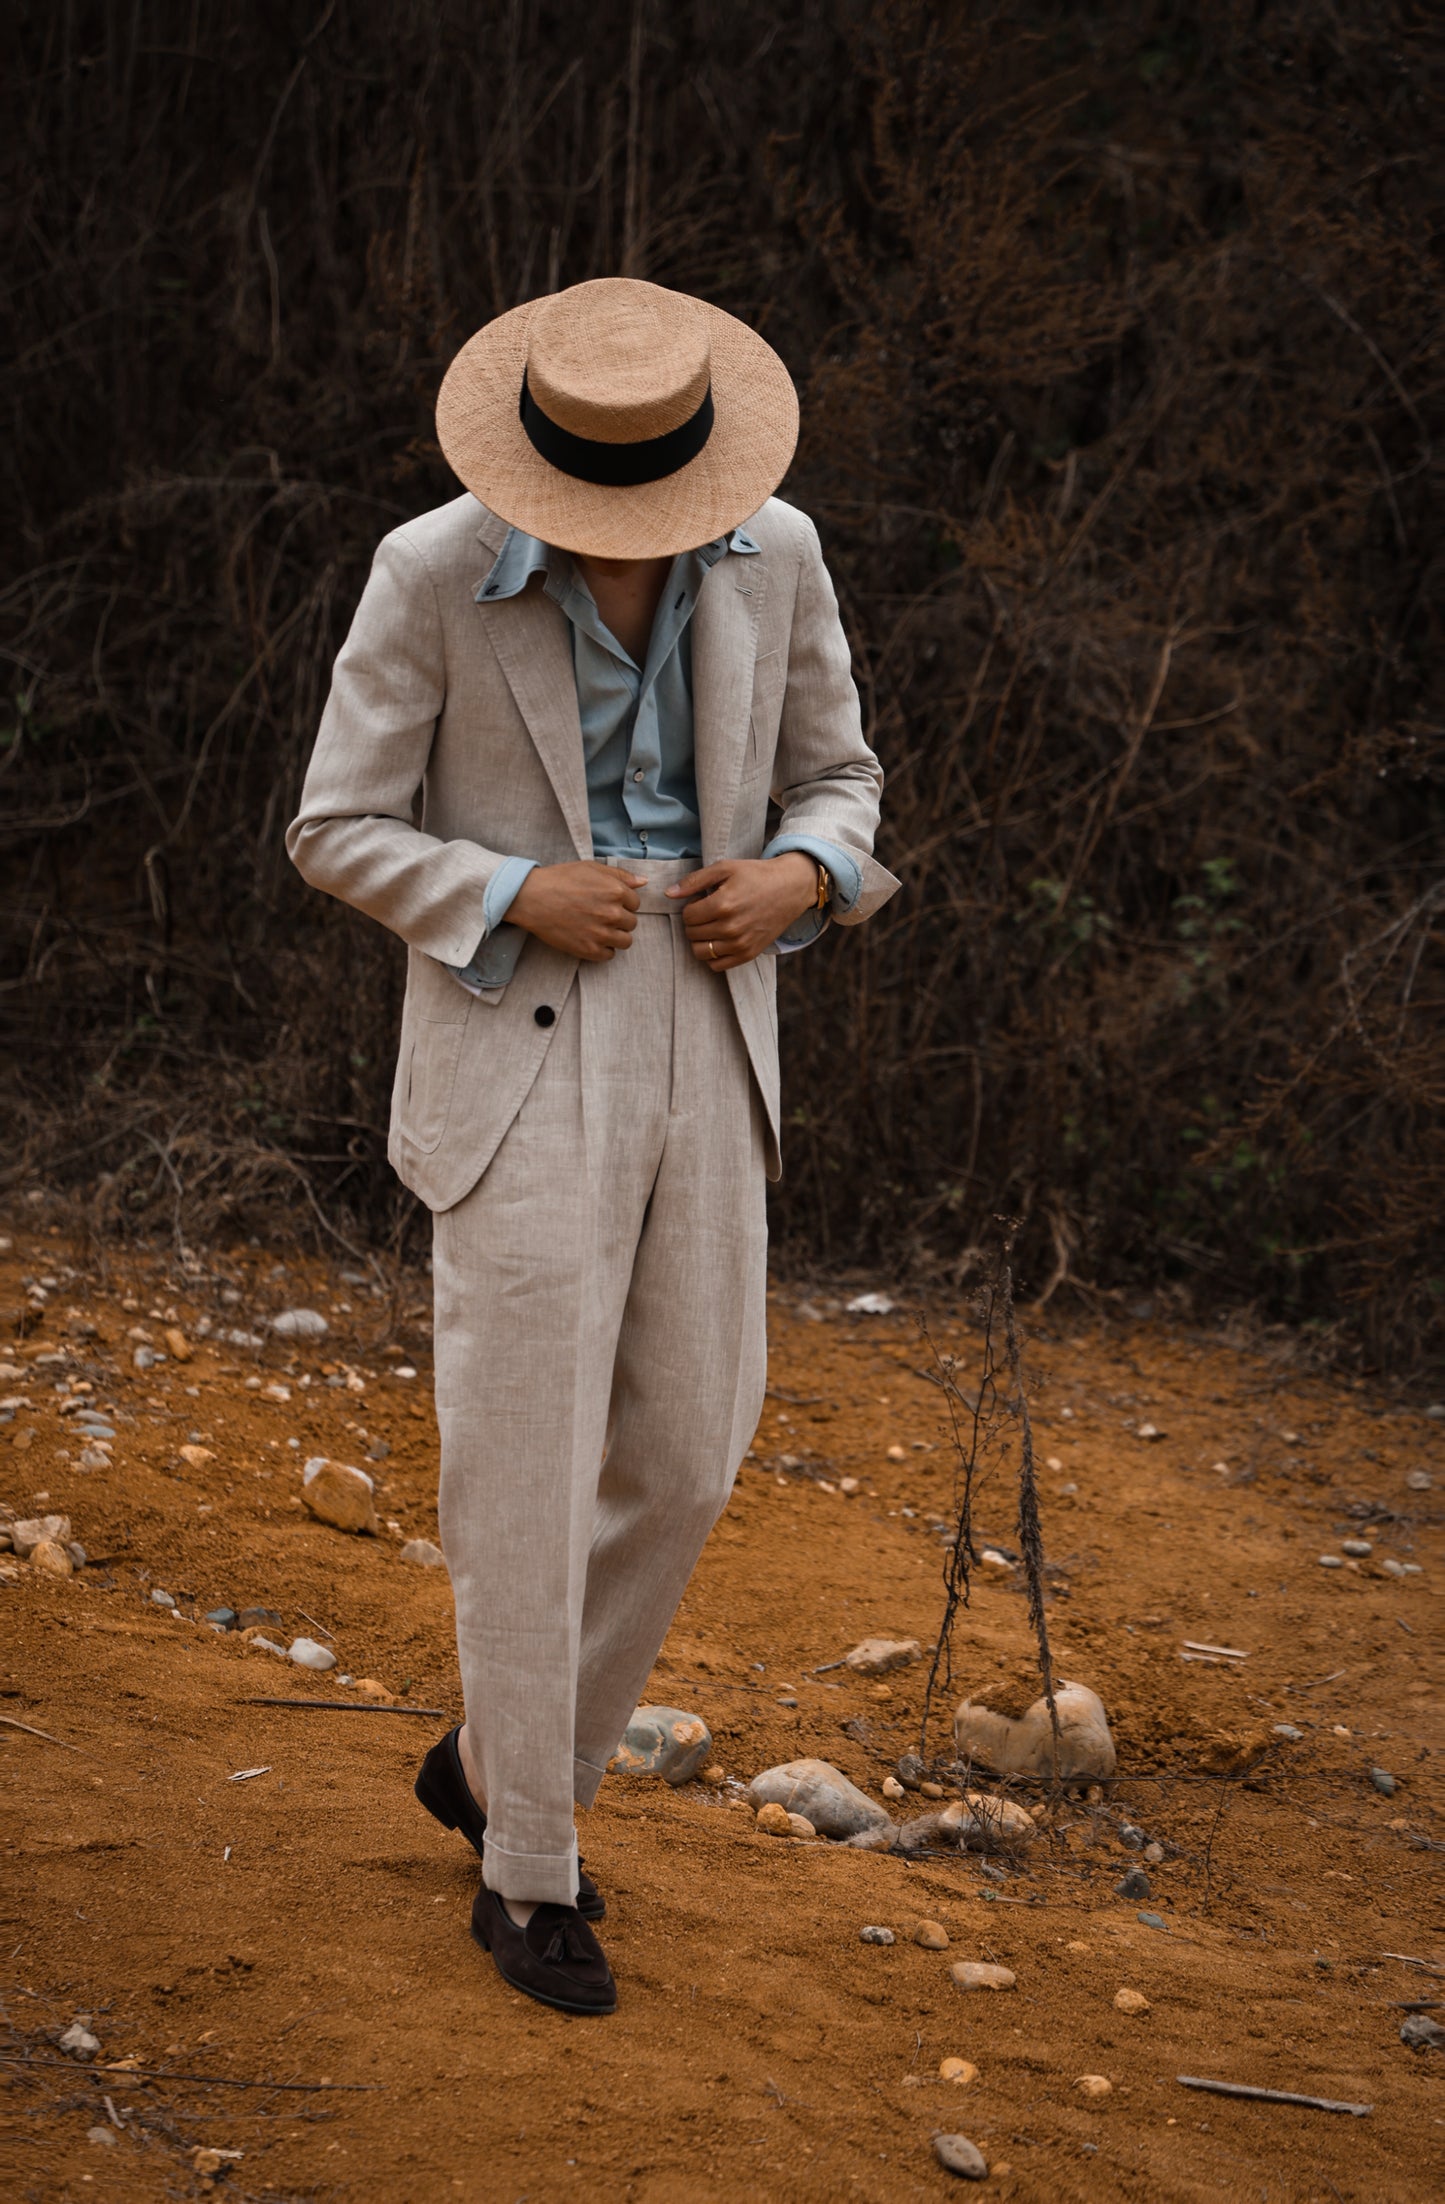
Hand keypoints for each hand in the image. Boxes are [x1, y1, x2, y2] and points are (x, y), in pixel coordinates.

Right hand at [508, 861, 646, 961]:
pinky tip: (591, 939)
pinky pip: (609, 955)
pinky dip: (603, 949)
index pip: (635, 904)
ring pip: (625, 941)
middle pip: (632, 923)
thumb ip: (620, 875)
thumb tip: (643, 882)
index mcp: (616, 891)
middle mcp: (612, 913)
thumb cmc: (559, 879)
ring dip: (616, 936)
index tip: (608, 903)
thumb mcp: (591, 868)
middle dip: (620, 919)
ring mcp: (601, 933)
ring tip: (599, 929)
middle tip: (601, 915)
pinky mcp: (589, 950)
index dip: (623, 903)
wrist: (532, 898)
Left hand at [666, 854, 818, 970]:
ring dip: (700, 939)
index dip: (691, 906)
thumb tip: (668, 894)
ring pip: (700, 952)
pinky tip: (719, 939)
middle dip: (694, 922)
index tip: (703, 900)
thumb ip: (694, 881)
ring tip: (712, 925)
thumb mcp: (725, 868)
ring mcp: (740, 944)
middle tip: (708, 911)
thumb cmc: (756, 875)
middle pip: (692, 934)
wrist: (790, 888)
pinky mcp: (749, 954)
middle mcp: (731, 928)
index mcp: (723, 905)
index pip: (688, 916)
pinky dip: (712, 955)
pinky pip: (717, 966)